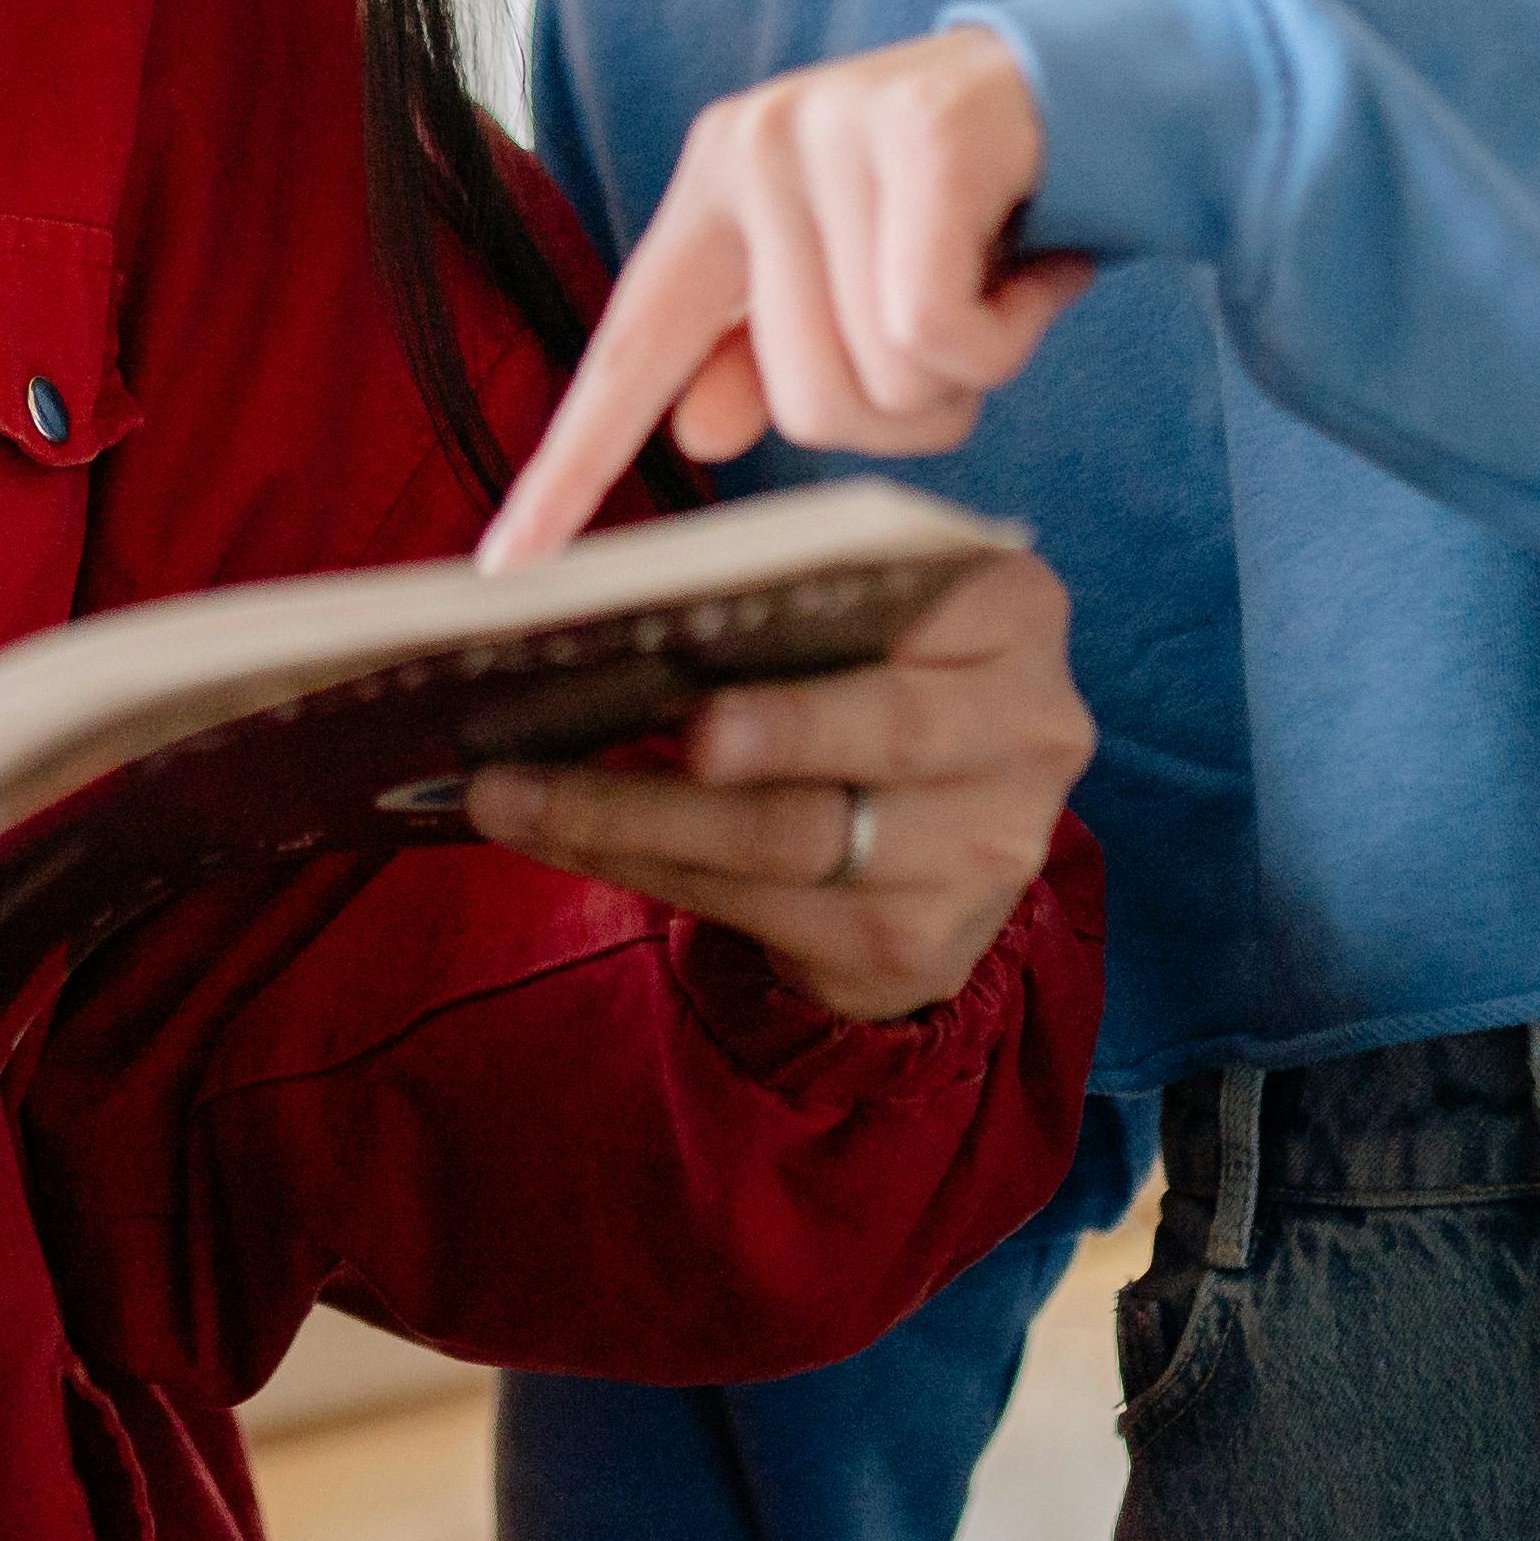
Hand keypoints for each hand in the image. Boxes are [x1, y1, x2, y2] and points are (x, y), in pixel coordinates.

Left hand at [465, 548, 1090, 1019]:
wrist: (939, 835)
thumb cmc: (866, 677)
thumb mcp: (863, 612)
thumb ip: (788, 594)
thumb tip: (616, 598)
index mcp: (1015, 615)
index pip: (923, 615)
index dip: (822, 644)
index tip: (703, 679)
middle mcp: (1029, 734)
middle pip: (874, 736)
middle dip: (740, 743)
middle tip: (617, 744)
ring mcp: (984, 854)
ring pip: (793, 837)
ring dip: (632, 816)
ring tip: (510, 795)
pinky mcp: (921, 945)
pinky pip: (761, 909)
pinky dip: (646, 869)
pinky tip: (555, 839)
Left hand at [480, 28, 1091, 566]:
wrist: (1094, 92)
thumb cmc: (967, 209)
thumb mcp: (851, 284)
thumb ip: (768, 357)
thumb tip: (699, 433)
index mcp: (715, 188)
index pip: (631, 350)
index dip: (573, 466)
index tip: (509, 563)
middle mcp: (751, 150)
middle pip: (805, 406)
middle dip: (906, 408)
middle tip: (959, 330)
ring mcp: (826, 134)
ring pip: (882, 375)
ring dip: (968, 371)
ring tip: (995, 290)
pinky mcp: (915, 138)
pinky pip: (935, 331)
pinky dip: (1005, 339)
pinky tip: (1032, 275)